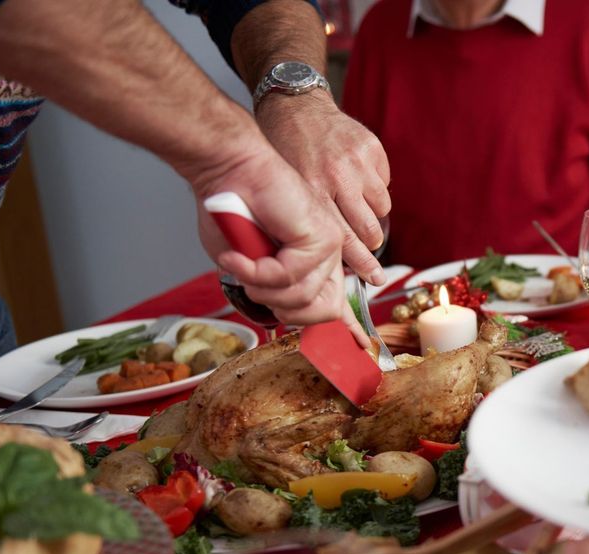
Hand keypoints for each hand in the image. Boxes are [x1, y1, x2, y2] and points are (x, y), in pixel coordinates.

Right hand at [191, 141, 370, 346]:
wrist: (228, 170)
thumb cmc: (230, 212)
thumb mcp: (248, 264)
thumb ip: (269, 288)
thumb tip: (283, 313)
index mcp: (315, 263)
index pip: (338, 306)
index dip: (348, 330)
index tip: (360, 348)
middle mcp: (328, 257)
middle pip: (322, 312)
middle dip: (281, 309)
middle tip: (252, 283)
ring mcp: (328, 246)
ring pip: (301, 298)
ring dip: (260, 287)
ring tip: (241, 260)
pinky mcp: (321, 237)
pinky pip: (288, 277)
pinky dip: (256, 271)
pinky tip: (240, 255)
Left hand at [256, 93, 390, 284]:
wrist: (295, 107)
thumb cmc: (286, 154)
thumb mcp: (288, 189)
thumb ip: (309, 220)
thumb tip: (331, 259)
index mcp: (313, 191)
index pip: (344, 237)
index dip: (362, 262)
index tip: (375, 279)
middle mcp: (337, 177)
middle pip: (369, 227)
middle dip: (370, 242)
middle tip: (368, 245)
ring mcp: (357, 162)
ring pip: (381, 208)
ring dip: (373, 214)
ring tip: (357, 206)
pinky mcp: (371, 148)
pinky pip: (385, 183)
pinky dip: (374, 187)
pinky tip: (356, 179)